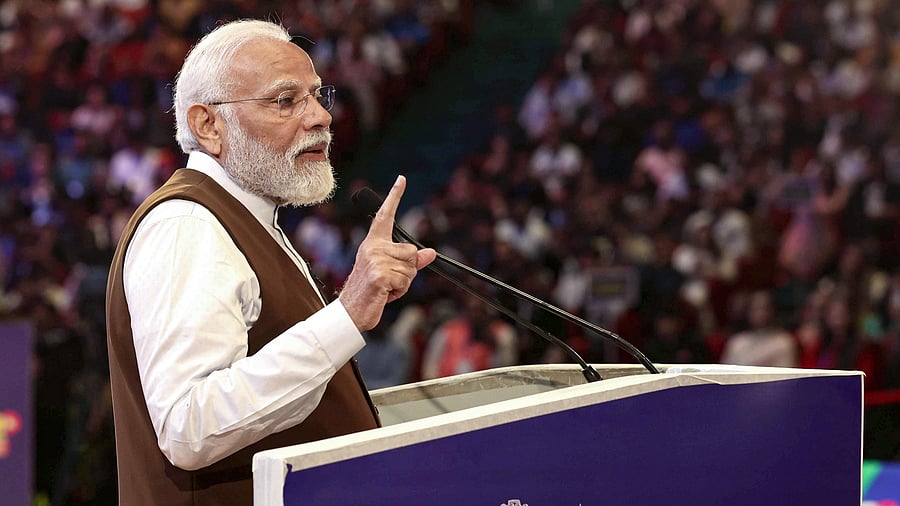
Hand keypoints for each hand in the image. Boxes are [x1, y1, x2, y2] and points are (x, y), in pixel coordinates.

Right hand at [339, 176, 435, 330]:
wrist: (351, 312)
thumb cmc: (371, 292)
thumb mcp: (392, 273)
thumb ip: (411, 262)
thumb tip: (431, 253)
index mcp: (373, 244)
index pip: (386, 216)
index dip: (394, 196)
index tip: (401, 179)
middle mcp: (372, 248)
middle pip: (411, 253)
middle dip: (408, 271)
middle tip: (389, 282)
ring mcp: (375, 260)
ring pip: (411, 268)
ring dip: (404, 283)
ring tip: (386, 288)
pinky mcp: (379, 274)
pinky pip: (405, 281)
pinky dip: (399, 291)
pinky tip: (385, 294)